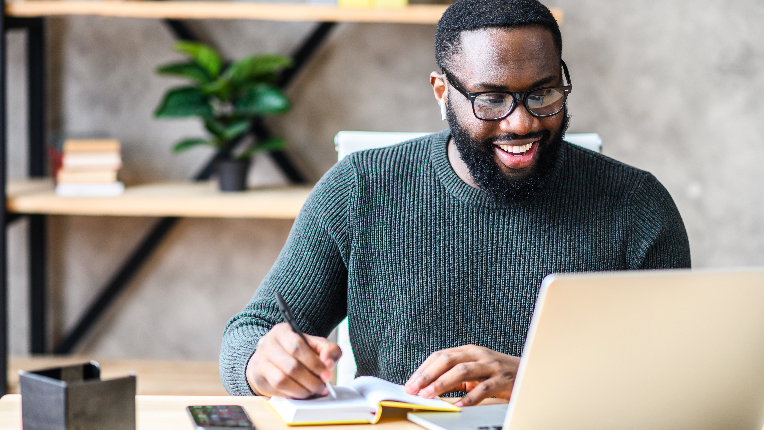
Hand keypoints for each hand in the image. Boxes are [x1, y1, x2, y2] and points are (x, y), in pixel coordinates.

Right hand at [246, 322, 341, 397]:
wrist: (271, 360)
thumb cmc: (295, 352)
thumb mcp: (314, 345)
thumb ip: (329, 350)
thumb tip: (329, 363)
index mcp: (283, 331)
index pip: (297, 346)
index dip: (314, 363)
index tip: (326, 374)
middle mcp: (268, 343)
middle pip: (291, 365)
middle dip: (311, 380)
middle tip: (322, 386)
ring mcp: (260, 360)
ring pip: (283, 379)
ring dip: (302, 389)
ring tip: (313, 391)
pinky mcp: (257, 376)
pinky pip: (277, 388)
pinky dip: (292, 393)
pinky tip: (301, 392)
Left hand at [404, 345, 520, 406]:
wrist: (530, 372)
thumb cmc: (498, 373)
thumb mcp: (475, 370)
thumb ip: (455, 376)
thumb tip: (429, 387)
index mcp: (468, 350)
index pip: (440, 356)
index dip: (423, 369)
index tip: (410, 383)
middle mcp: (478, 354)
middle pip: (448, 360)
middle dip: (428, 375)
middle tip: (414, 388)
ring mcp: (491, 366)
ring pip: (463, 370)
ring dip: (442, 383)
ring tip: (429, 395)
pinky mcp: (502, 379)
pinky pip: (483, 388)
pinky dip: (469, 398)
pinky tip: (459, 406)